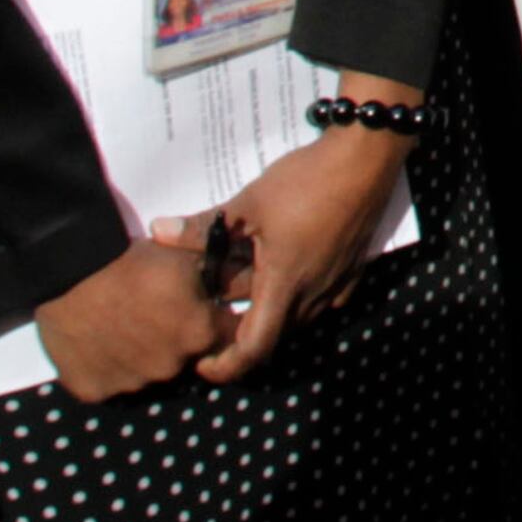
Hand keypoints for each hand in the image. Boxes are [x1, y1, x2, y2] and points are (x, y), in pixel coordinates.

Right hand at [32, 239, 234, 404]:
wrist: (70, 271)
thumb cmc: (132, 259)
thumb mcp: (185, 258)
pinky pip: (108, 383)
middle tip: (153, 316)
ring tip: (122, 326)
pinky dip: (106, 368)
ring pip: (145, 373)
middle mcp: (171, 366)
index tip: (202, 312)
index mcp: (200, 333)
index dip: (215, 323)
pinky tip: (98, 343)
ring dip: (141, 356)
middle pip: (183, 358)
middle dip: (176, 340)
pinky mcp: (95, 391)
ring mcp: (131, 384)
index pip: (226, 338)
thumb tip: (232, 286)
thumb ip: (215, 279)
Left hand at [180, 71, 417, 380]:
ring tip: (247, 280)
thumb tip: (156, 232)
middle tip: (216, 308)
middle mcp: (313, 294)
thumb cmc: (306, 182)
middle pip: (273, 333)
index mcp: (284, 285)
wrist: (366, 156)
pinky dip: (300, 294)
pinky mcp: (354, 268)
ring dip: (270, 307)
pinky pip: (324, 298)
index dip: (226, 365)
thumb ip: (202, 226)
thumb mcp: (248, 202)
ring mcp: (338, 283)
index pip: (254, 349)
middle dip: (241, 328)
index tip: (203, 359)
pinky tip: (291, 270)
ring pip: (298, 315)